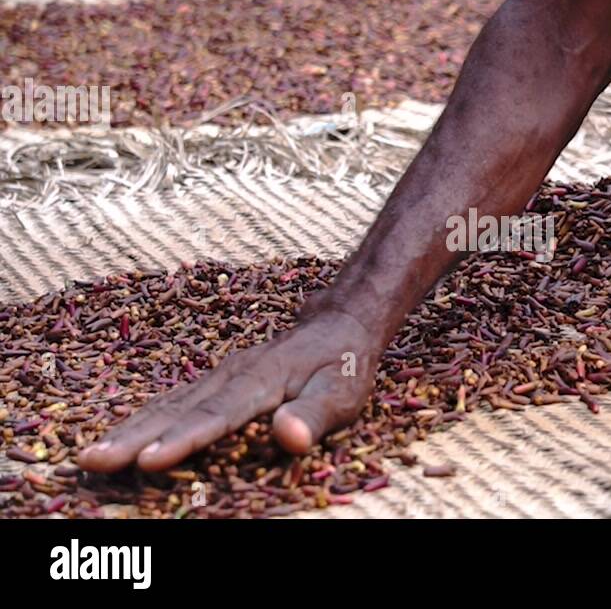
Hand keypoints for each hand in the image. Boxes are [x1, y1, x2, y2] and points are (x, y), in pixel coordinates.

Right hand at [78, 311, 377, 472]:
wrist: (340, 326)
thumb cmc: (343, 366)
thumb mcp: (343, 393)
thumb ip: (315, 415)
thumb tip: (288, 437)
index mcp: (261, 379)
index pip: (218, 415)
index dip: (183, 439)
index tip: (149, 459)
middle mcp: (231, 374)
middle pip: (178, 409)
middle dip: (134, 437)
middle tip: (93, 461)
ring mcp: (220, 375)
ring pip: (168, 403)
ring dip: (129, 429)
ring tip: (91, 455)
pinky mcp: (216, 380)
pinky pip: (174, 400)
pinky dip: (143, 419)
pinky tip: (121, 435)